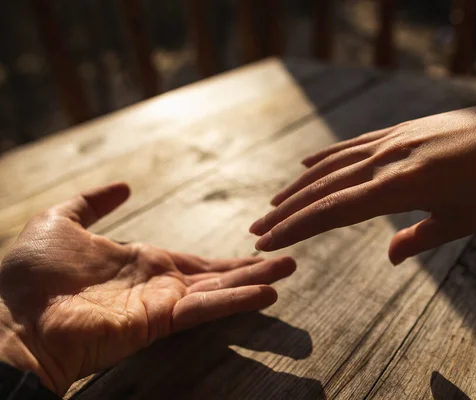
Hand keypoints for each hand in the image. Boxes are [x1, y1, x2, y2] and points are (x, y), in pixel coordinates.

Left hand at [0, 183, 295, 394]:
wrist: (11, 315)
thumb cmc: (30, 273)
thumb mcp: (62, 221)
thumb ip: (93, 203)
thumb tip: (122, 186)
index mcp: (141, 263)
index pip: (193, 262)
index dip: (223, 259)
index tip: (252, 250)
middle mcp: (158, 285)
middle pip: (216, 275)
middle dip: (252, 267)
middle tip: (288, 257)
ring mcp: (162, 304)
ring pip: (219, 290)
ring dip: (255, 280)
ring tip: (289, 268)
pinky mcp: (160, 320)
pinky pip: (206, 308)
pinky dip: (236, 300)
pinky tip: (267, 292)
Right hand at [250, 81, 475, 263]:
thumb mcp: (462, 220)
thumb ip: (420, 238)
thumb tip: (390, 256)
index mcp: (400, 187)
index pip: (334, 211)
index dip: (298, 228)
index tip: (270, 243)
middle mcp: (386, 161)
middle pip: (323, 189)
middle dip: (287, 213)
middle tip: (257, 231)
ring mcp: (389, 141)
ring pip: (331, 166)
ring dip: (298, 187)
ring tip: (273, 205)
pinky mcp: (396, 131)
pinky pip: (351, 145)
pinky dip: (325, 157)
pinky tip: (307, 166)